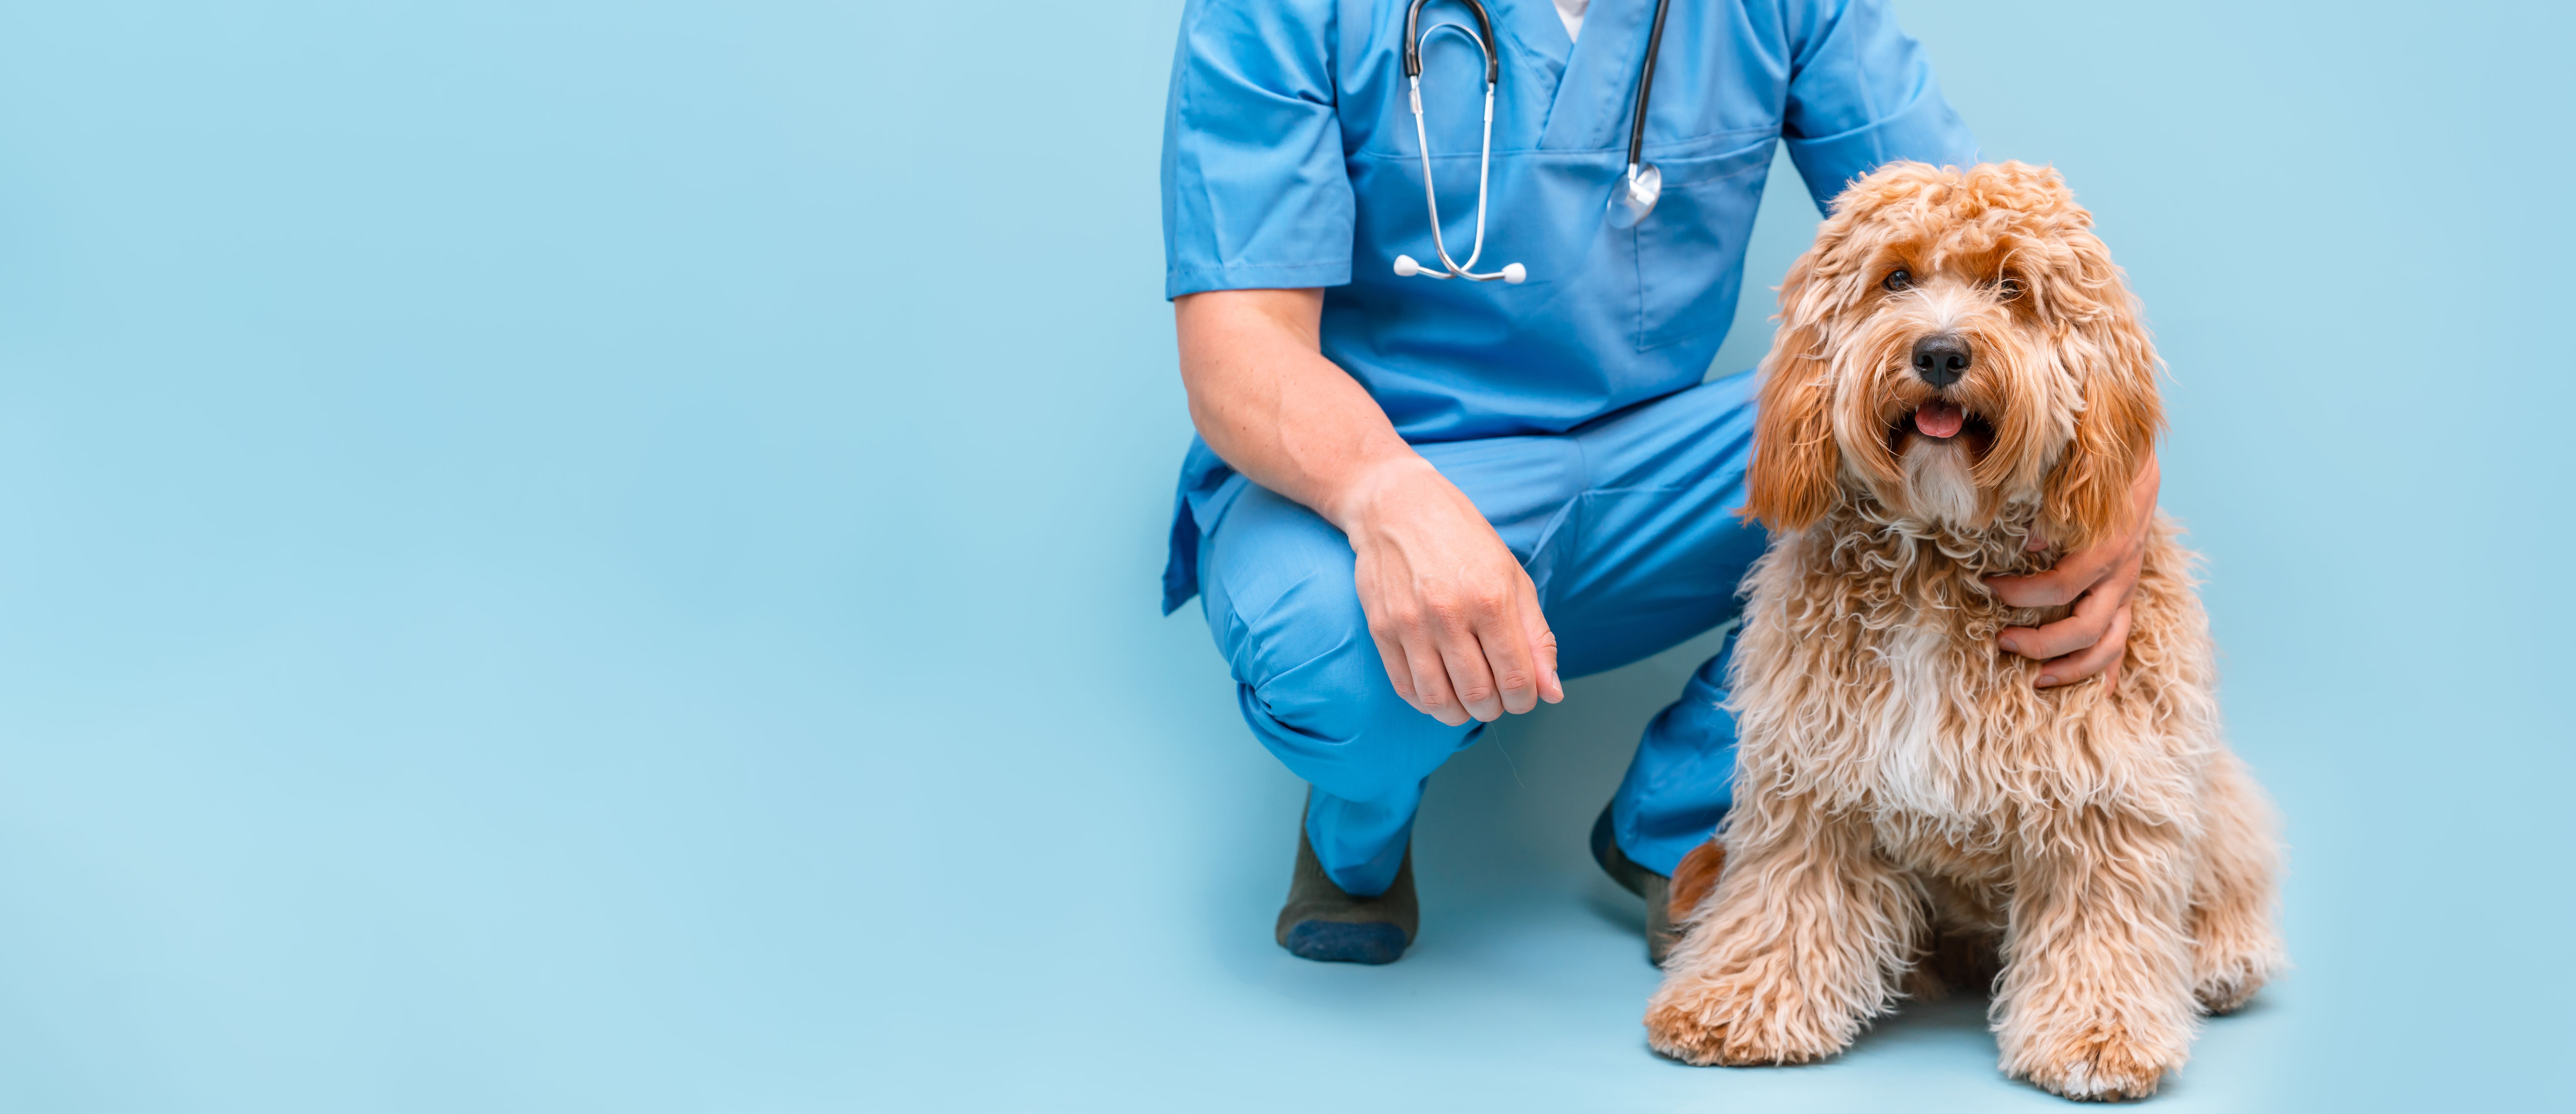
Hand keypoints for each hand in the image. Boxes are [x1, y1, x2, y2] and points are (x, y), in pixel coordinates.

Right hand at [1332, 457, 1563, 725]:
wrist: (1397, 505)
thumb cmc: (1462, 538)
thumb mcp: (1512, 577)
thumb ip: (1536, 636)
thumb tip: (1552, 691)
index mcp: (1491, 598)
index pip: (1516, 678)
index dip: (1526, 699)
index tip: (1523, 694)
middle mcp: (1449, 614)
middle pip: (1479, 696)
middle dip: (1495, 708)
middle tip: (1497, 697)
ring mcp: (1410, 623)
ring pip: (1439, 700)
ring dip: (1460, 713)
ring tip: (1468, 700)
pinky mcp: (1381, 629)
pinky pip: (1406, 688)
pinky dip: (1427, 702)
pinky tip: (1439, 690)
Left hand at [1984, 455, 2158, 687]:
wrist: (2135, 464)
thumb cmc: (2095, 476)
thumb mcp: (2074, 487)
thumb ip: (2051, 515)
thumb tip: (2029, 545)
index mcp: (2105, 549)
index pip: (2060, 587)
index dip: (2021, 594)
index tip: (1989, 585)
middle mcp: (2120, 576)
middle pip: (2085, 629)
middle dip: (2042, 644)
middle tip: (2001, 642)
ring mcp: (2126, 590)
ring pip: (2108, 646)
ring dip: (2073, 669)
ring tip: (2037, 680)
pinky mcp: (2127, 596)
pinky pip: (2122, 643)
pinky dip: (2108, 671)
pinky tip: (2094, 694)